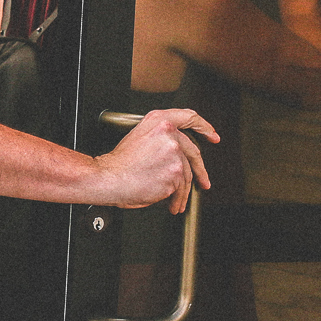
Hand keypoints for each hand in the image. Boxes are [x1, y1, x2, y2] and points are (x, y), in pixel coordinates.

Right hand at [92, 108, 216, 211]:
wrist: (109, 178)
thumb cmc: (120, 164)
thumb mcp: (138, 137)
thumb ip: (161, 136)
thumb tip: (178, 150)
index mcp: (159, 121)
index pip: (189, 117)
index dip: (204, 126)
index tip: (212, 135)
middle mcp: (168, 133)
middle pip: (193, 152)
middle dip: (200, 170)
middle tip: (203, 180)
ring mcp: (173, 152)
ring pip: (187, 174)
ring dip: (184, 191)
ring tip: (177, 200)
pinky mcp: (175, 171)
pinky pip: (182, 188)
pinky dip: (178, 198)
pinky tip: (172, 203)